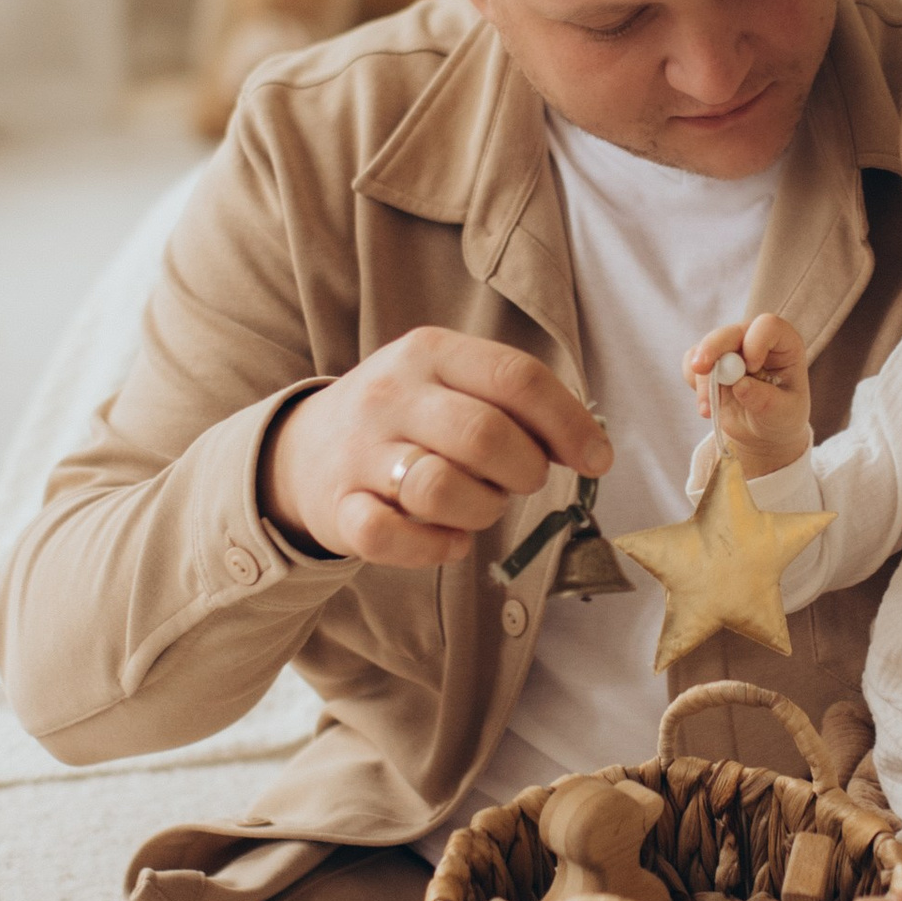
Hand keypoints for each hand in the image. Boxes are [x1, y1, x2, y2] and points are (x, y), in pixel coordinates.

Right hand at [264, 328, 608, 566]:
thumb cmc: (407, 417)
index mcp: (432, 351)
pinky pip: (392, 538)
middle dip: (525, 471)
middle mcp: (393, 394)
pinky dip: (434, 549)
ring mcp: (361, 451)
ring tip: (479, 506)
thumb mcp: (451, 381)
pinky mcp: (340, 508)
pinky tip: (448, 540)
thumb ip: (514, 400)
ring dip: (481, 511)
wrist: (304, 449)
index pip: (516, 378)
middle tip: (522, 480)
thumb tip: (590, 444)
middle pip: (484, 435)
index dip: (568, 423)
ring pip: (440, 488)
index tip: (597, 459)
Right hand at [685, 309, 810, 475]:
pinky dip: (694, 384)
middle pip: (730, 332)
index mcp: (783, 344)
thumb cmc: (781, 417)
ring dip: (704, 378)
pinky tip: (706, 405)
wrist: (762, 432)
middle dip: (713, 348)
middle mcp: (755, 340)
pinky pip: (691, 362)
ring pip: (706, 348)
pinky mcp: (711, 362)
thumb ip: (765, 400)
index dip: (755, 342)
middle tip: (700, 368)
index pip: (767, 326)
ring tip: (709, 410)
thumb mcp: (782, 413)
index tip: (752, 368)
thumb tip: (739, 385)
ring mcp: (730, 350)